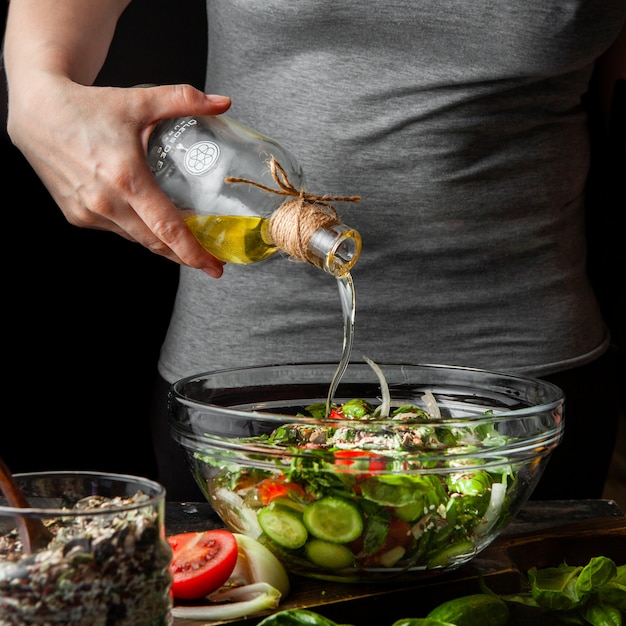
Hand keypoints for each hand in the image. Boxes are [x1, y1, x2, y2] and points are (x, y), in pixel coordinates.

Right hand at [7, 81, 231, 276]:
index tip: (214, 266)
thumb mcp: (140, 101)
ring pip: (136, 238)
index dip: (192, 252)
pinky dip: (136, 229)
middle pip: (155, 242)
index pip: (167, 228)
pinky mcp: (76, 216)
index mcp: (126, 178)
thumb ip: (184, 100)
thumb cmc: (86, 107)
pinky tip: (147, 221)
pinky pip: (116, 230)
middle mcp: (105, 202)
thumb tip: (223, 103)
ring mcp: (88, 213)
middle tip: (210, 262)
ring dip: (161, 243)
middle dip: (186, 257)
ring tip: (184, 242)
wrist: (37, 111)